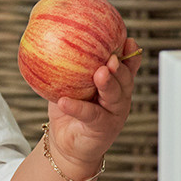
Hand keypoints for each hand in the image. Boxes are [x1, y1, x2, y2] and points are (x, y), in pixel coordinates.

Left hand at [45, 37, 136, 175]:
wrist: (66, 143)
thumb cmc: (68, 108)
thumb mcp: (69, 84)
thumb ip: (67, 67)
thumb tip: (50, 37)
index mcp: (115, 84)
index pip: (126, 67)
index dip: (130, 54)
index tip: (127, 39)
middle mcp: (119, 98)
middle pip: (125, 80)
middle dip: (121, 67)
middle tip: (111, 58)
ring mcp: (113, 114)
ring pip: (115, 96)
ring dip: (108, 84)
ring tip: (100, 73)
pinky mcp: (102, 128)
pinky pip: (90, 115)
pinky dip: (77, 107)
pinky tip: (65, 101)